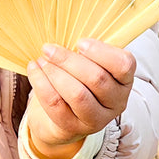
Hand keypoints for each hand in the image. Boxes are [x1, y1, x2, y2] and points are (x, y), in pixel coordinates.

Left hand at [25, 39, 135, 158]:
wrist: (60, 116)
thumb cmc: (77, 79)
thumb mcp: (88, 63)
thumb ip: (85, 50)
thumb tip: (65, 29)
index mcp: (124, 80)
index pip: (124, 65)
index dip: (102, 52)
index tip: (79, 42)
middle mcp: (116, 102)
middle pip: (97, 78)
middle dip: (68, 60)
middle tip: (48, 48)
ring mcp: (97, 119)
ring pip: (77, 94)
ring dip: (55, 72)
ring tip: (41, 60)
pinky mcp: (74, 129)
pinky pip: (56, 105)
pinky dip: (41, 84)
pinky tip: (34, 70)